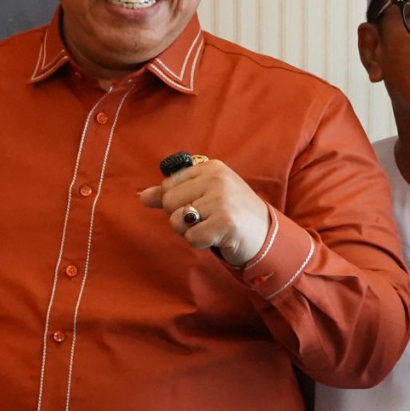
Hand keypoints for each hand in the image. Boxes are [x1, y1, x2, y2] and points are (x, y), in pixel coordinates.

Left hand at [138, 158, 273, 268]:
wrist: (266, 234)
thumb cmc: (231, 214)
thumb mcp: (204, 195)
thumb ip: (171, 193)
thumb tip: (142, 196)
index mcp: (210, 167)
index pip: (167, 185)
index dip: (176, 203)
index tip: (198, 206)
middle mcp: (217, 179)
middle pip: (168, 203)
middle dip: (181, 218)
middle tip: (205, 220)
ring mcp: (222, 199)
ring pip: (177, 221)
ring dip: (190, 232)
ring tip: (211, 227)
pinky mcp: (226, 222)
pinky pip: (191, 237)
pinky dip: (200, 243)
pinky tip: (217, 237)